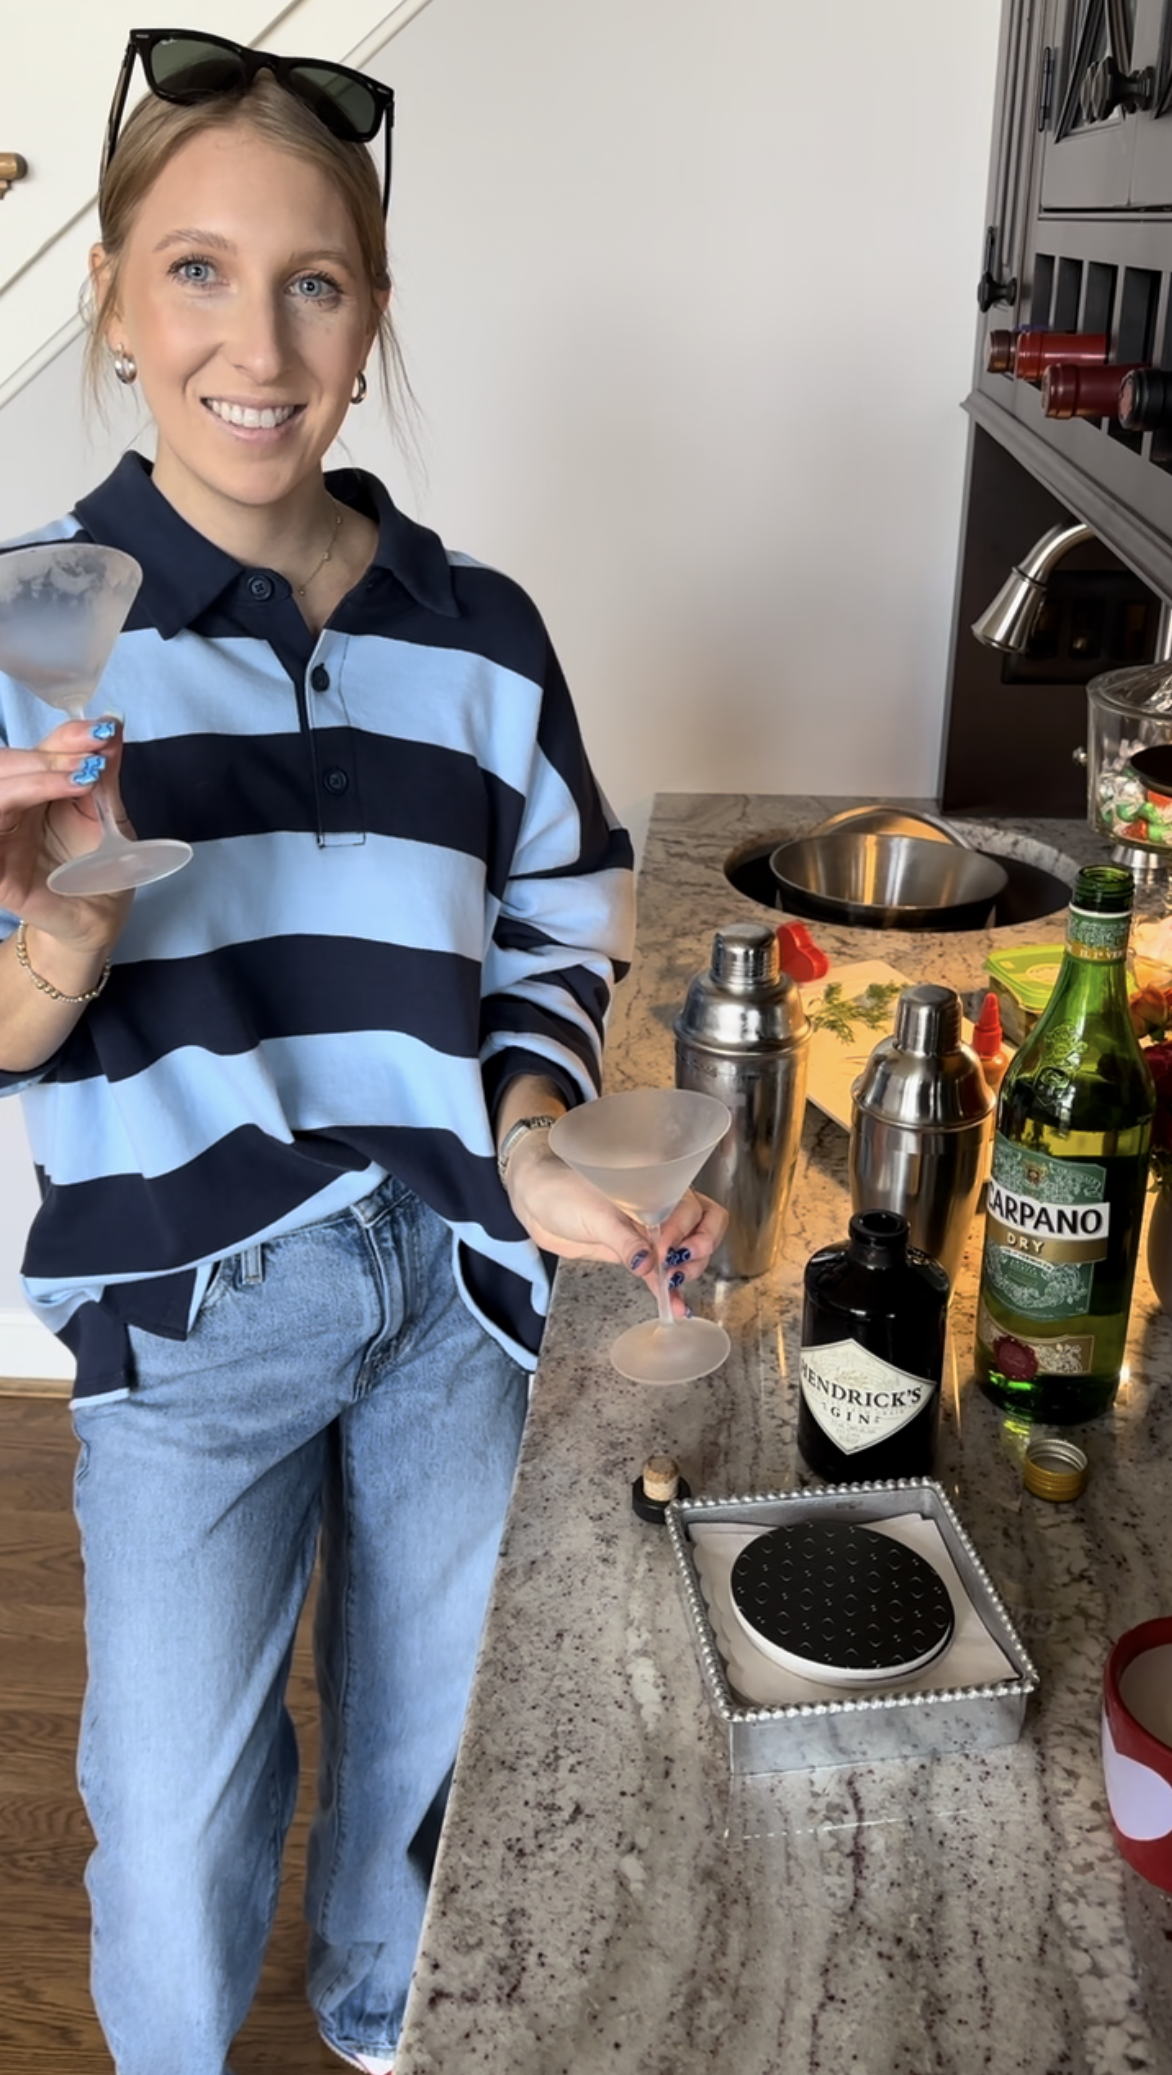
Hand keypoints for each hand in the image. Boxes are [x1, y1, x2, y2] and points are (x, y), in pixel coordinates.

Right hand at [0, 717, 133, 952]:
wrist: (99, 922)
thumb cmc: (100, 871)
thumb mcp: (107, 815)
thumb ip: (104, 774)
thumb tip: (112, 725)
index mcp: (33, 793)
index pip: (38, 753)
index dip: (67, 737)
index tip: (102, 731)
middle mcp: (10, 811)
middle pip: (8, 766)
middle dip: (51, 754)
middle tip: (92, 756)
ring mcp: (0, 840)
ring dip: (37, 777)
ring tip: (80, 778)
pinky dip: (12, 805)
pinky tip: (47, 798)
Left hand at [504, 1132, 728, 1315]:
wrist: (535, 1202)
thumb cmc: (562, 1191)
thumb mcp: (595, 1214)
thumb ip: (624, 1240)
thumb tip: (648, 1265)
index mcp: (655, 1188)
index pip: (692, 1206)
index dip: (686, 1229)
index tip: (665, 1248)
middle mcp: (658, 1208)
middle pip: (702, 1226)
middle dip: (698, 1249)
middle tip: (677, 1266)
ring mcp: (649, 1231)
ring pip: (687, 1250)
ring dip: (689, 1269)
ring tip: (673, 1284)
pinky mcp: (635, 1253)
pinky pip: (661, 1272)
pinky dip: (669, 1289)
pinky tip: (676, 1306)